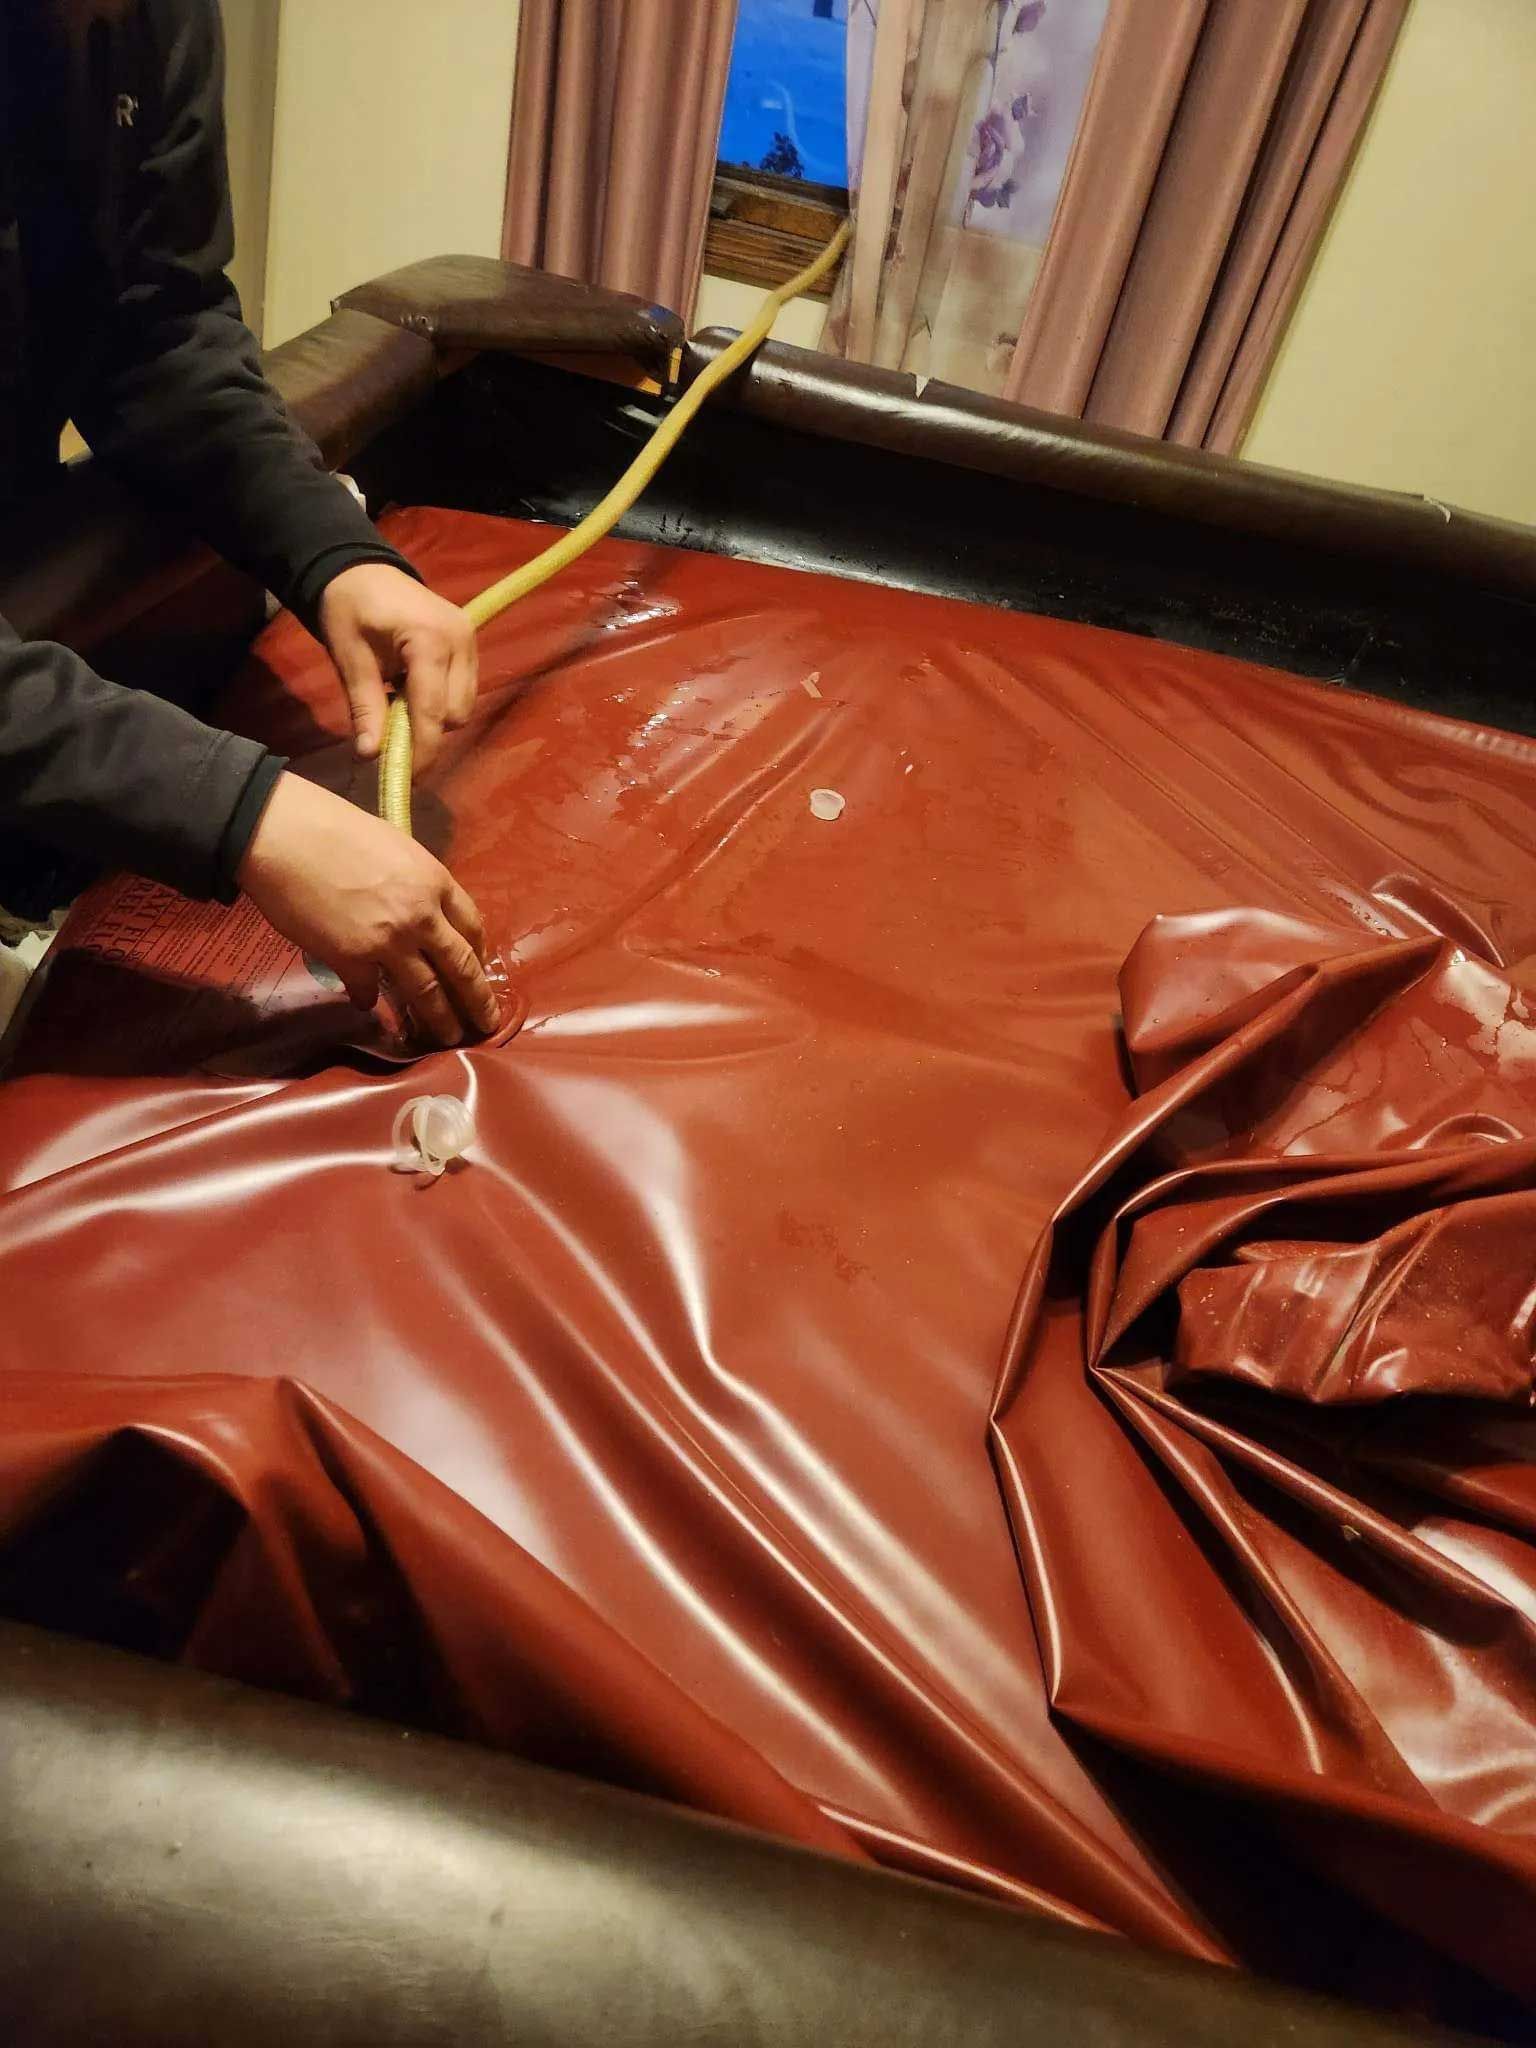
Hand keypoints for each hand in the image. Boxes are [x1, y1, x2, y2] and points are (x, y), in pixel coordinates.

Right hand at [239, 773, 498, 1045]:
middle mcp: (421, 917)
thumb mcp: (396, 846)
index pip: (472, 927)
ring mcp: (388, 942)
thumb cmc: (335, 828)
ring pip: (426, 991)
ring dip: (439, 1019)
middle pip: (461, 968)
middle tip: (486, 1024)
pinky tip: (368, 1006)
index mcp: (435, 882)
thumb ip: (416, 883)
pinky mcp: (351, 961)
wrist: (285, 836)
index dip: (479, 954)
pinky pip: (369, 992)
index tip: (479, 970)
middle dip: (477, 1001)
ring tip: (447, 1037)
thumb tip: (421, 909)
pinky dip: (369, 1001)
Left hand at [318, 563, 476, 776]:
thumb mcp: (350, 659)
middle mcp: (461, 641)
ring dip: (435, 718)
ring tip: (399, 702)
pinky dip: (441, 701)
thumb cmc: (350, 609)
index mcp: (430, 641)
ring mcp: (471, 641)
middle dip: (426, 732)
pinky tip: (414, 689)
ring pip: (464, 706)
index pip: (432, 711)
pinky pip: (465, 690)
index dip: (421, 750)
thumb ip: (365, 708)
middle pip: (455, 714)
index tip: (404, 778)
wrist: (361, 569)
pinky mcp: (471, 644)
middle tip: (389, 728)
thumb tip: (370, 756)